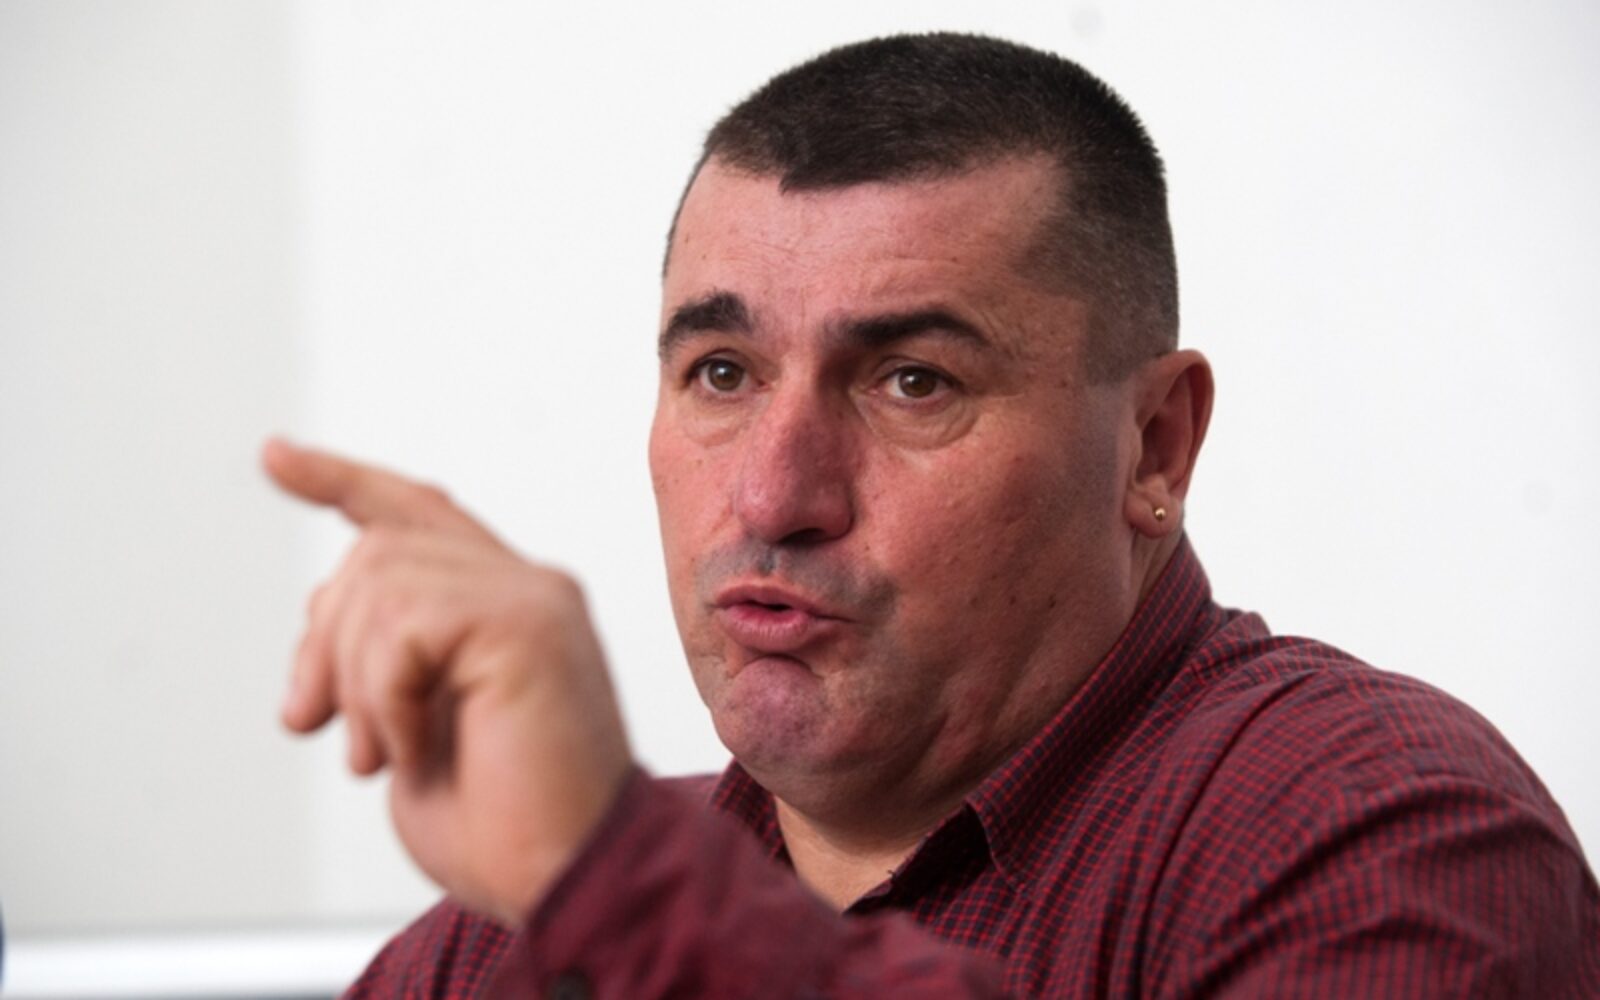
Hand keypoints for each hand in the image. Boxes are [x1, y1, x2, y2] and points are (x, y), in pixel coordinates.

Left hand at [262, 438, 633, 926]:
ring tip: (380, 752)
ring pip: (380, 577)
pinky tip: (412, 747)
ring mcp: (534, 597)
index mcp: (509, 608)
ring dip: (352, 679)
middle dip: (321, 637)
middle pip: (378, 546)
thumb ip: (383, 658)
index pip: (418, 514)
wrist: (568, 877)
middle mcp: (529, 587)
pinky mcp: (529, 619)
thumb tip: (322, 616)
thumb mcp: (412, 728)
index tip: (279, 457)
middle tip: (311, 722)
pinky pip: (404, 622)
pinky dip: (382, 696)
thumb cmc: (507, 827)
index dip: (344, 481)